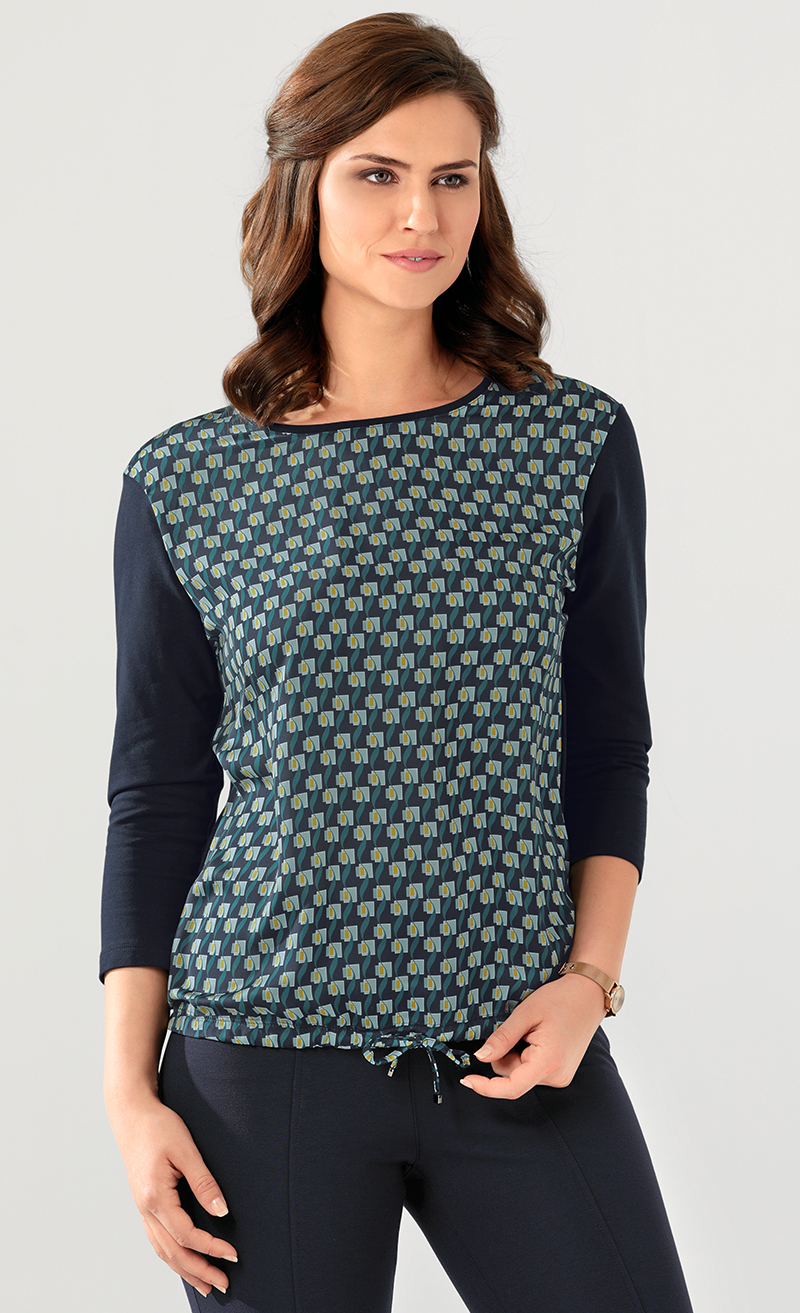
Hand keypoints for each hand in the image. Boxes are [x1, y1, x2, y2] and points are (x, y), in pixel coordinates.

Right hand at [107, 1091, 237, 1297]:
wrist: (131, 1114)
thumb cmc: (158, 1127)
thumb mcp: (186, 1150)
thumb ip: (204, 1182)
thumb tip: (222, 1211)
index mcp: (155, 1197)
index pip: (186, 1235)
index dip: (211, 1248)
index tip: (233, 1254)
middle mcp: (145, 1208)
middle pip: (173, 1252)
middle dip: (199, 1270)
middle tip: (223, 1284)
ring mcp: (142, 1208)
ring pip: (162, 1250)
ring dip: (184, 1270)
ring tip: (205, 1284)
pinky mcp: (144, 1203)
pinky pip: (157, 1239)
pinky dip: (171, 1256)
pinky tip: (182, 1261)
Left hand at [460, 971, 607, 1099]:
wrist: (589, 995)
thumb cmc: (560, 999)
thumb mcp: (525, 1013)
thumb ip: (502, 1038)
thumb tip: (480, 1058)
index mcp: (548, 1062)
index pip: (511, 1087)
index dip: (486, 1088)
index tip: (467, 1080)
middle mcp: (557, 1076)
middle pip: (513, 1076)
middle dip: (505, 1055)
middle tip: (518, 1029)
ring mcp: (560, 1076)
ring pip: (520, 1073)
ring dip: (516, 1054)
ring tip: (532, 1031)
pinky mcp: (560, 1073)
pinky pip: (531, 1070)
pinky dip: (526, 1055)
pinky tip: (537, 1038)